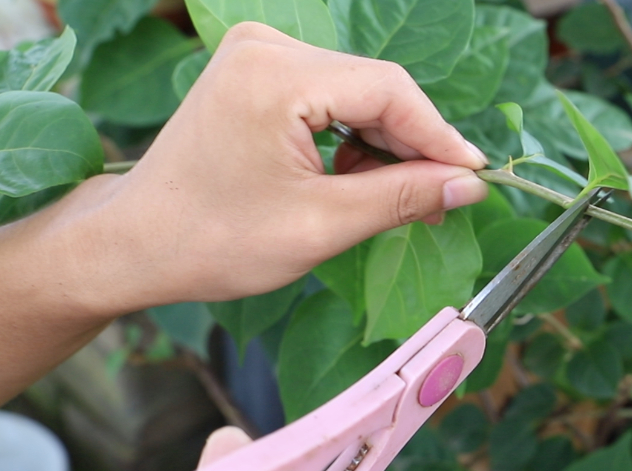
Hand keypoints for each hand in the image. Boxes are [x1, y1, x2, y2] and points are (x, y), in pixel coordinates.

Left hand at [62, 21, 488, 314]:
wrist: (137, 242)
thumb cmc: (214, 241)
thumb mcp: (321, 226)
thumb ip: (403, 198)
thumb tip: (470, 186)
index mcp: (274, 77)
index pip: (388, 90)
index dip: (439, 137)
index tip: (476, 179)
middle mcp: (266, 48)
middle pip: (375, 87)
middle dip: (414, 146)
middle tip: (444, 202)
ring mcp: (258, 55)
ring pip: (357, 93)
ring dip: (385, 146)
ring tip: (401, 201)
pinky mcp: (256, 73)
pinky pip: (330, 97)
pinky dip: (354, 139)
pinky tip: (360, 181)